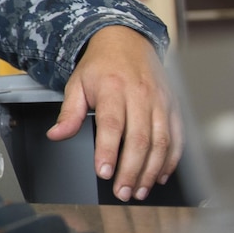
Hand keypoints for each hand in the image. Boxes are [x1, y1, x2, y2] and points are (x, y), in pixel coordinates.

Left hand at [49, 25, 179, 201]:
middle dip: (132, 170)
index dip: (109, 151)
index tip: (104, 173)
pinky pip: (177, 136)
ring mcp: (160, 101)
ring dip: (152, 171)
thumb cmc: (101, 65)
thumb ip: (68, 112)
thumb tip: (56, 135)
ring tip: (140, 190)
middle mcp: (140, 95)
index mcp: (113, 88)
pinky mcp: (173, 106)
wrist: (127, 40)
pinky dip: (172, 159)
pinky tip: (162, 175)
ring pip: (161, 141)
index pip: (112, 125)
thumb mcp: (76, 83)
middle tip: (122, 192)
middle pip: (140, 139)